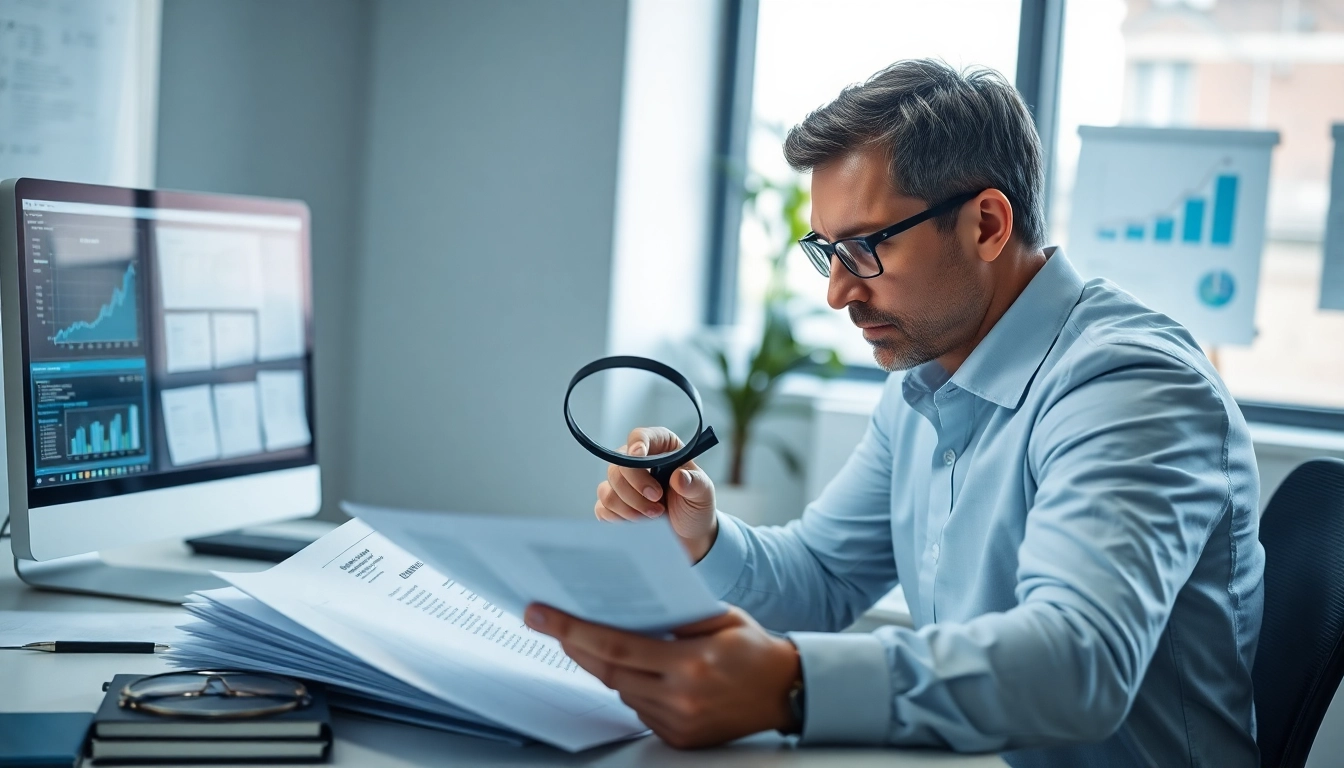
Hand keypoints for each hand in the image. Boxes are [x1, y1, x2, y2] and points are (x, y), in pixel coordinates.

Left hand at [524, 603, 800, 748]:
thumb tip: (624, 606)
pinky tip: (623, 667)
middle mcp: (681, 697)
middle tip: (545, 621)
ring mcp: (678, 722)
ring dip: (599, 664)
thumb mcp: (719, 617)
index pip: (617, 646)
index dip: (573, 630)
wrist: (785, 693)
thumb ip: (676, 614)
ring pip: (620, 690)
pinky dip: (627, 685)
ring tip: (580, 638)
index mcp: (691, 663)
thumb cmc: (753, 648)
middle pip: (609, 671)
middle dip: (572, 644)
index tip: (541, 614)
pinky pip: (638, 708)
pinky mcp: (678, 738)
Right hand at [595, 426, 717, 560]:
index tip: (639, 455)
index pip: (640, 436)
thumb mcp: (703, 493)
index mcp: (661, 448)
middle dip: (636, 489)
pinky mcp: (615, 503)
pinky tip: (637, 522)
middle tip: (657, 502)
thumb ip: (695, 483)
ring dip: (629, 507)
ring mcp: (624, 483)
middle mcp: (638, 462)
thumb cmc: (696, 505)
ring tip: (654, 516)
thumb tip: (679, 477)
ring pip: (608, 489)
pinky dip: (618, 517)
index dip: (637, 444)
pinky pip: (602, 507)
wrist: (689, 531)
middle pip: (618, 466)